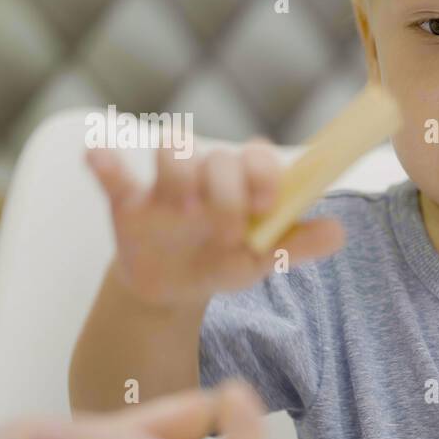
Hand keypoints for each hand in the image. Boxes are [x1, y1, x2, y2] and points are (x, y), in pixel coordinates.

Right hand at [87, 135, 344, 308]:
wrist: (176, 287)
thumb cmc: (224, 260)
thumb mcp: (263, 259)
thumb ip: (299, 245)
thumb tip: (339, 232)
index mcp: (243, 182)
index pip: (257, 155)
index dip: (263, 172)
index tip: (265, 204)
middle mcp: (206, 174)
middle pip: (217, 156)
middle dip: (226, 192)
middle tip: (227, 231)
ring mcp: (166, 185)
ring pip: (172, 151)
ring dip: (180, 174)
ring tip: (185, 213)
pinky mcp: (127, 201)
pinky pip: (111, 174)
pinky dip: (104, 163)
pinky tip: (99, 158)